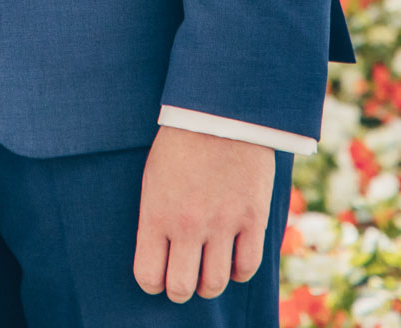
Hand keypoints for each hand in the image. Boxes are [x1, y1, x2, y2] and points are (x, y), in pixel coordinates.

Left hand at [134, 126, 274, 302]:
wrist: (219, 110)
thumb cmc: (180, 143)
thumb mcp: (153, 178)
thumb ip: (156, 220)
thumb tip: (159, 258)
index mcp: (156, 213)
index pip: (148, 275)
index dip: (153, 283)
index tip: (158, 277)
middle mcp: (188, 224)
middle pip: (182, 287)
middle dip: (180, 290)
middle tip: (183, 280)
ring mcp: (222, 223)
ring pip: (215, 284)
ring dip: (209, 284)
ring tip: (207, 273)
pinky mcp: (252, 218)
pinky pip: (247, 267)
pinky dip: (239, 272)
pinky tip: (233, 261)